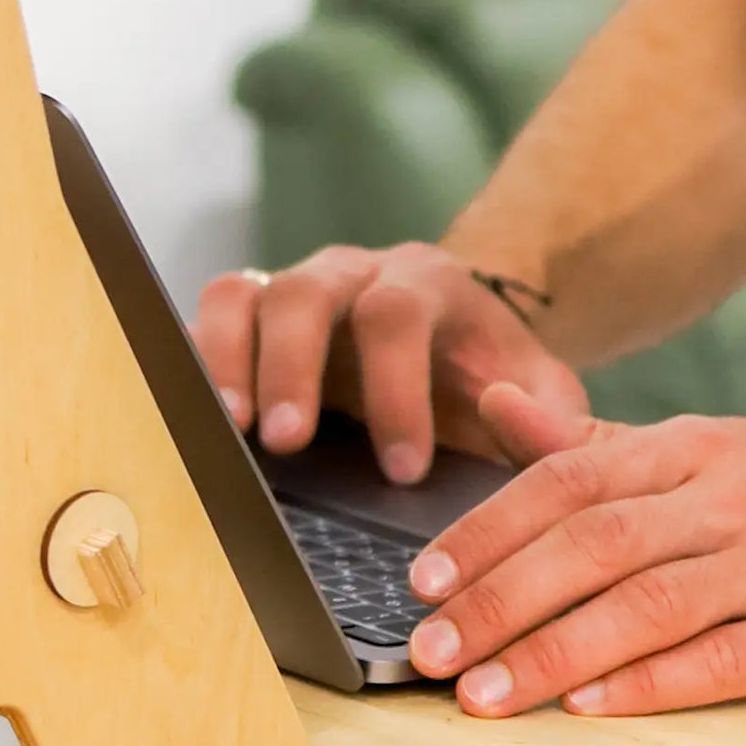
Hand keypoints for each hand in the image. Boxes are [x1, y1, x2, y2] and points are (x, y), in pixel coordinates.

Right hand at [193, 242, 592, 485]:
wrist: (458, 344)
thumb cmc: (497, 381)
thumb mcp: (545, 394)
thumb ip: (550, 415)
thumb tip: (506, 415)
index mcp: (426, 284)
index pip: (397, 315)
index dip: (395, 390)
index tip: (403, 470)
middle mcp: (351, 274)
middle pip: (304, 292)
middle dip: (292, 368)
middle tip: (287, 442)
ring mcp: (292, 289)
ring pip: (241, 293)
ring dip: (227, 359)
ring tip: (229, 429)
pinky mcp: (251, 320)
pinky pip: (207, 319)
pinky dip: (195, 362)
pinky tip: (195, 420)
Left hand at [402, 416, 745, 716]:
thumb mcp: (720, 451)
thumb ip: (603, 443)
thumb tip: (497, 402)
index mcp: (701, 449)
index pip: (569, 479)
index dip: (488, 529)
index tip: (422, 580)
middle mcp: (737, 496)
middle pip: (594, 543)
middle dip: (500, 600)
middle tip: (430, 650)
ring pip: (650, 602)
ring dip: (555, 652)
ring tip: (486, 696)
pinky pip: (729, 658)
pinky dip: (654, 683)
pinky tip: (593, 705)